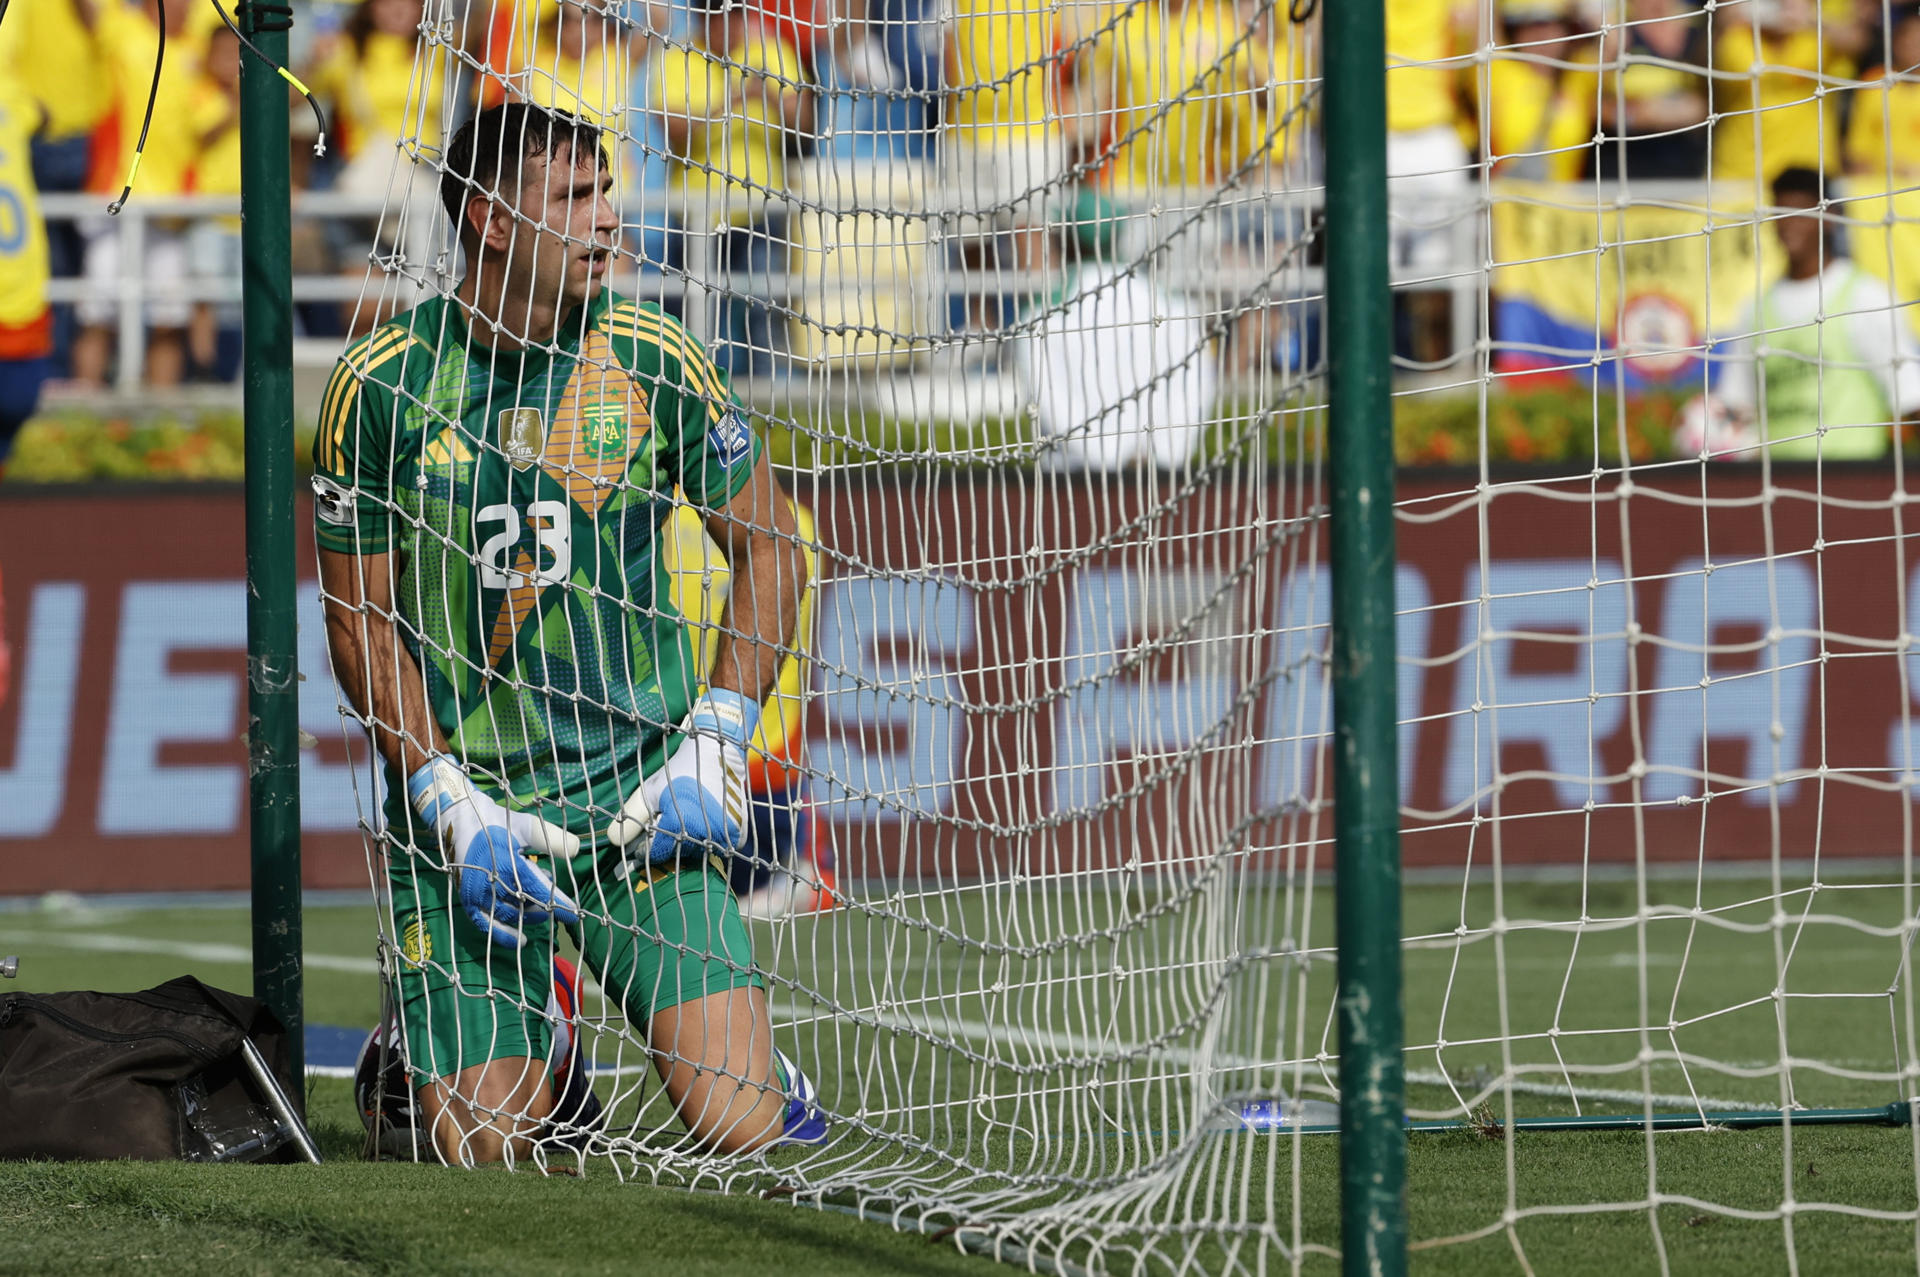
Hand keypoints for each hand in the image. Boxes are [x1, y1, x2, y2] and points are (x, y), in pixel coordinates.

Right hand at [408, 756, 580, 947]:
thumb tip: (577, 848)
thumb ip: (550, 838)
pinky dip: (502, 935)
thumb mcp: (525, 826)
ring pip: (509, 917)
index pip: (539, 890)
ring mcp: (478, 894)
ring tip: (540, 914)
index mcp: (508, 865)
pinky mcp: (468, 900)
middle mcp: (492, 884)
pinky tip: (519, 940)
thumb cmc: (496, 822)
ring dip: (527, 918)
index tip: (575, 913)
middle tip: (555, 906)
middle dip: (543, 909)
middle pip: (525, 907)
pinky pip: (485, 924)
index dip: (559, 903)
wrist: (459, 820)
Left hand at [604, 689, 758, 866]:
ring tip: (684, 819)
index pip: (657, 853)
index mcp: (682, 824)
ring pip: (698, 851)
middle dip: (669, 843)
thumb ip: (630, 817)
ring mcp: (726, 835)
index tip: (642, 842)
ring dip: (688, 842)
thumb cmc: (679, 770)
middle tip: (666, 824)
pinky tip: (703, 820)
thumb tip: (614, 841)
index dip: (646, 849)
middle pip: (678, 854)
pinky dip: (708, 839)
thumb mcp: (650, 790)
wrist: (717, 752)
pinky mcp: (740, 834)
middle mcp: (706, 834)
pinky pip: (718, 846)